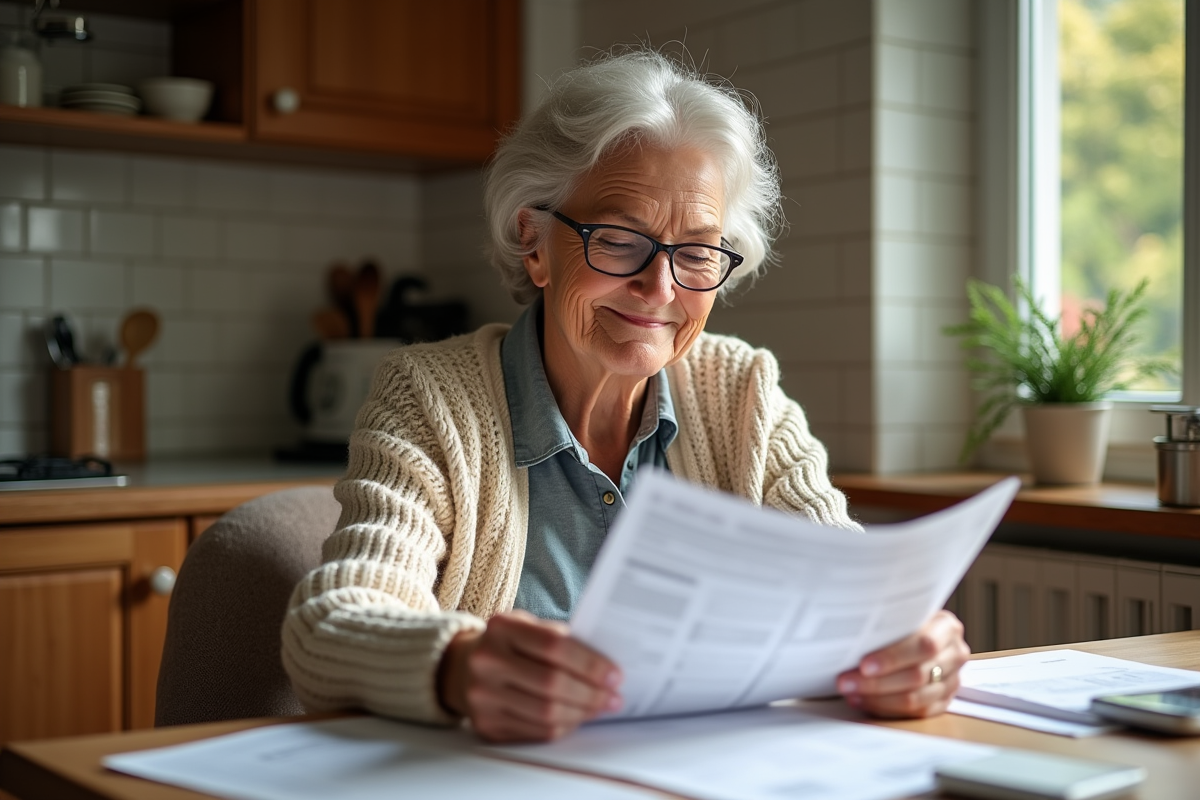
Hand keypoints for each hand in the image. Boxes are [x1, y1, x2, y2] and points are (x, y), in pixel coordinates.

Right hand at [437, 610, 621, 741]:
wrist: (462, 666)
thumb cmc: (509, 645)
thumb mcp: (529, 628)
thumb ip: (562, 641)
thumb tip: (606, 668)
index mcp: (502, 628)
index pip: (554, 646)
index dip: (590, 664)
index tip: (615, 675)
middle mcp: (487, 660)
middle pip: (551, 684)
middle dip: (591, 693)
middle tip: (614, 697)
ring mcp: (483, 695)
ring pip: (546, 713)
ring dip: (582, 713)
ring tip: (600, 708)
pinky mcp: (487, 724)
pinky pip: (536, 732)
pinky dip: (564, 726)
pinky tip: (576, 717)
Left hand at [836, 610, 968, 718]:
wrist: (917, 634)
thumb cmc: (902, 621)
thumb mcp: (900, 613)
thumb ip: (888, 621)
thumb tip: (853, 633)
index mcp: (947, 627)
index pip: (924, 645)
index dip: (893, 657)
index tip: (864, 665)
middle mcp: (955, 654)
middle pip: (917, 675)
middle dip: (877, 682)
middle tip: (846, 681)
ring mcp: (952, 680)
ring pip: (916, 698)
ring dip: (877, 698)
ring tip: (850, 692)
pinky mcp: (944, 702)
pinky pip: (916, 713)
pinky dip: (886, 708)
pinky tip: (863, 700)